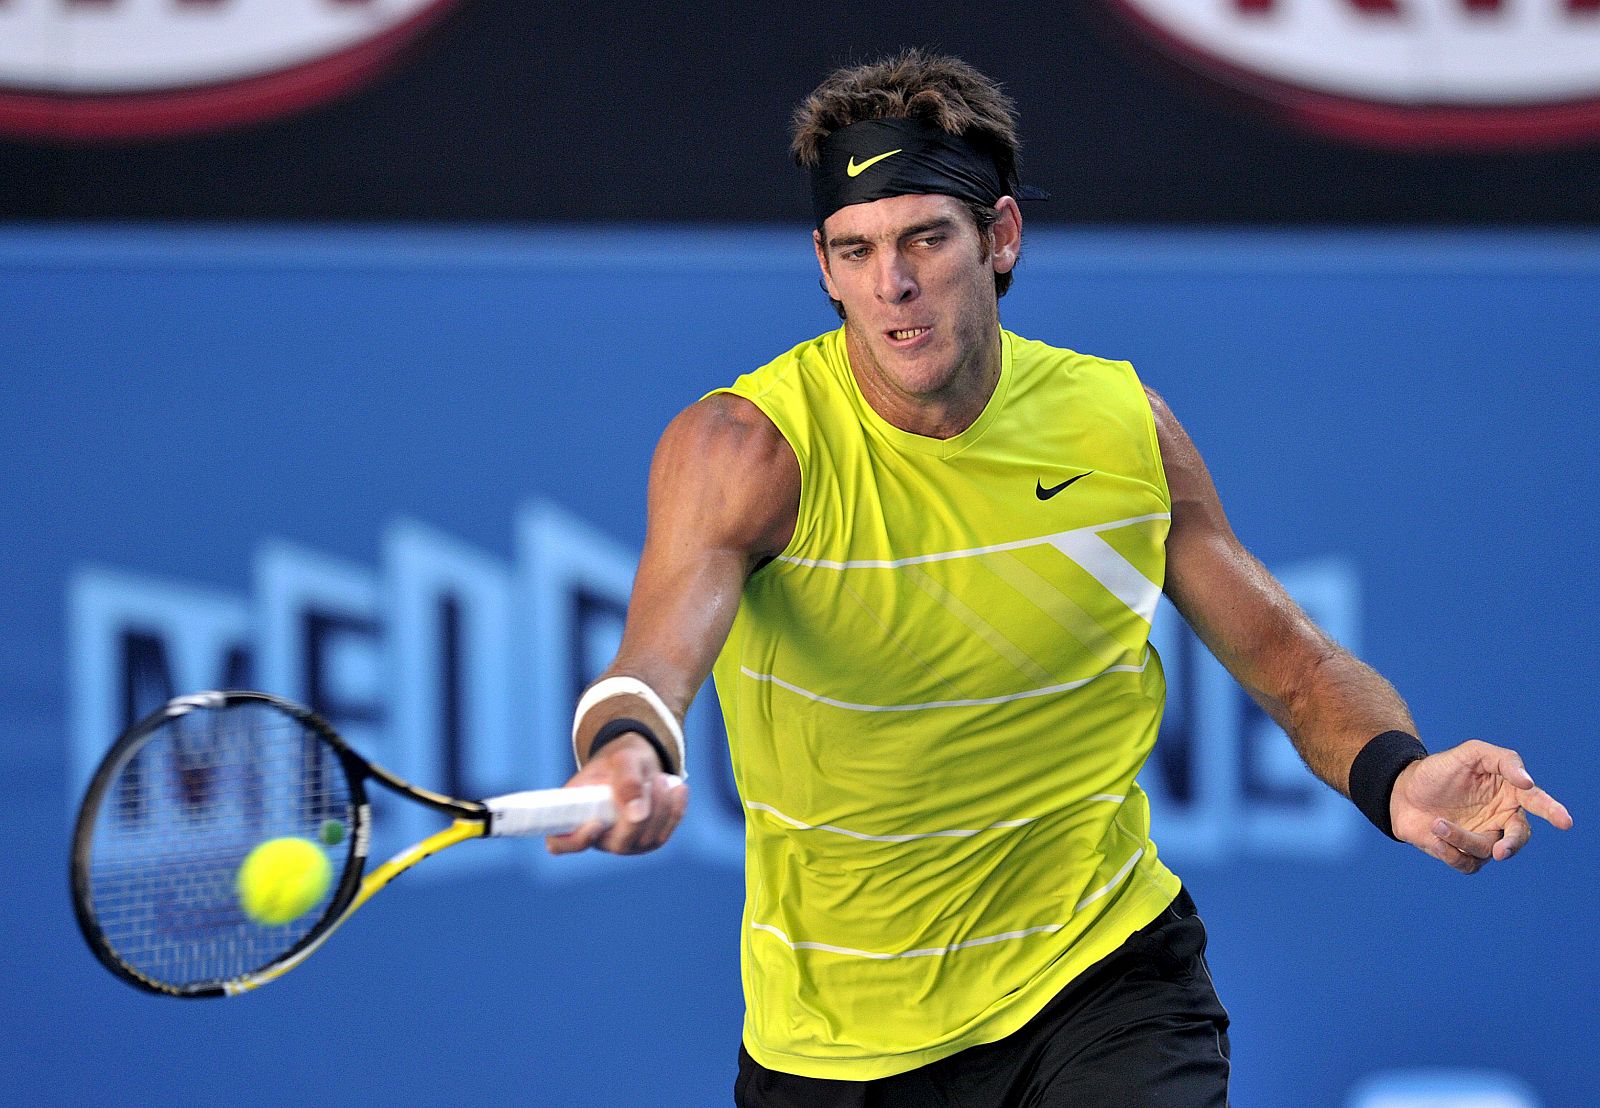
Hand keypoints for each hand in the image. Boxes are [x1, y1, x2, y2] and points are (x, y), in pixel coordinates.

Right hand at [545, 734, 688, 855]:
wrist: (637, 762)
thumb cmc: (619, 760)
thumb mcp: (622, 757)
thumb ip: (626, 779)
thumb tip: (637, 814)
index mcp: (574, 815)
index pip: (559, 843)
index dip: (573, 840)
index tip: (594, 823)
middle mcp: (597, 836)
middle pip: (618, 844)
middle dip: (640, 815)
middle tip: (652, 781)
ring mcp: (625, 843)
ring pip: (647, 838)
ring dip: (661, 806)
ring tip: (660, 778)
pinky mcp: (649, 841)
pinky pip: (666, 832)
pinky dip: (675, 809)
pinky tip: (677, 789)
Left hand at [1391, 739, 1572, 873]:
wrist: (1400, 791)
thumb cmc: (1438, 771)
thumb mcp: (1469, 753)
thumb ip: (1502, 760)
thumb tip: (1528, 783)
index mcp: (1509, 794)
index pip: (1536, 802)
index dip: (1552, 811)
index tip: (1564, 820)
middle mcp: (1501, 819)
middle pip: (1518, 837)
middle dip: (1511, 845)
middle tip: (1499, 849)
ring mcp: (1483, 838)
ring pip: (1486, 850)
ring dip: (1461, 838)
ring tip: (1437, 823)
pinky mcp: (1463, 855)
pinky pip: (1466, 863)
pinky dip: (1450, 852)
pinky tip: (1435, 836)